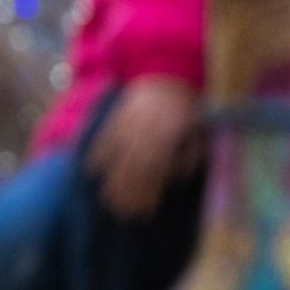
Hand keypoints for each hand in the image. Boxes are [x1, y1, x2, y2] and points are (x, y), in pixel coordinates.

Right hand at [86, 77, 202, 220]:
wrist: (170, 76)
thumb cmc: (188, 113)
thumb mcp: (198, 136)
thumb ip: (187, 159)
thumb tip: (171, 180)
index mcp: (170, 133)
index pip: (156, 169)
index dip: (149, 192)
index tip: (145, 211)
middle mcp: (146, 128)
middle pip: (134, 166)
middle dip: (128, 192)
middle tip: (122, 214)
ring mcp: (129, 120)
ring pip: (118, 155)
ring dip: (112, 180)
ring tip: (108, 201)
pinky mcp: (117, 115)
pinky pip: (104, 137)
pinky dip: (97, 154)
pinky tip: (91, 172)